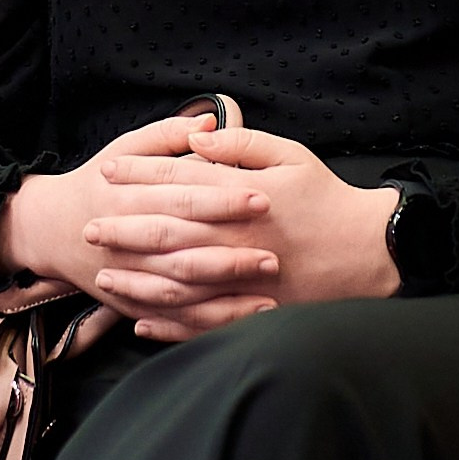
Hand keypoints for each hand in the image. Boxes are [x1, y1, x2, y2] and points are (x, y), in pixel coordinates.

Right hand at [0, 113, 279, 340]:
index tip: (263, 198)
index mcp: (127, 197)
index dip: (221, 200)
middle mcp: (126, 240)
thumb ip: (166, 134)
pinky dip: (205, 322)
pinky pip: (172, 319)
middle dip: (228, 254)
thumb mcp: (123, 148)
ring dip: (222, 296)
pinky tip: (240, 318)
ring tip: (268, 294)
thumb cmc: (95, 182)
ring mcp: (128, 278)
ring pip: (178, 292)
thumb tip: (208, 123)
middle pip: (182, 249)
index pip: (182, 198)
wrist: (48, 228)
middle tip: (273, 255)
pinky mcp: (131, 304)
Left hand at [92, 128, 399, 339]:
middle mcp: (233, 240)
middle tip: (88, 225)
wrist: (370, 251)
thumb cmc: (327, 199)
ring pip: (174, 283)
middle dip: (123, 228)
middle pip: (165, 233)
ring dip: (135, 278)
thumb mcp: (291, 155)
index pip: (176, 182)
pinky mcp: (250, 311)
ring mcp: (239, 281)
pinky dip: (167, 324)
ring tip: (103, 273)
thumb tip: (197, 135)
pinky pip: (199, 323)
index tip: (108, 171)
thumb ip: (241, 143)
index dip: (138, 175)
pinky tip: (139, 320)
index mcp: (239, 198)